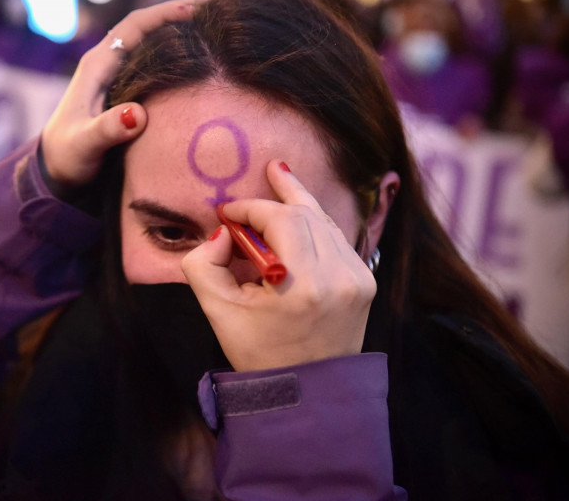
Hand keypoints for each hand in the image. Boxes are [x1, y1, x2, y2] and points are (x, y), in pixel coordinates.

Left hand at [41, 0, 203, 188]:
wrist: (55, 170)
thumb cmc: (67, 157)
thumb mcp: (85, 144)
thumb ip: (108, 130)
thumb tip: (138, 115)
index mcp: (97, 65)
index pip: (135, 26)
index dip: (166, 13)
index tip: (198, 9)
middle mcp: (107, 63)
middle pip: (148, 27)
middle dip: (181, 15)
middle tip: (219, 13)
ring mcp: (116, 76)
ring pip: (153, 44)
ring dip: (181, 34)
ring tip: (217, 31)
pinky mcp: (125, 90)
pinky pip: (155, 64)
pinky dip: (178, 57)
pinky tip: (201, 63)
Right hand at [181, 161, 375, 371]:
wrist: (308, 392)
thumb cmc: (259, 353)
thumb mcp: (217, 311)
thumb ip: (204, 264)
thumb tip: (223, 233)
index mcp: (302, 285)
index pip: (280, 220)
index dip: (250, 207)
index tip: (226, 212)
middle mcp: (338, 277)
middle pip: (305, 213)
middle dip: (275, 199)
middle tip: (261, 177)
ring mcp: (357, 279)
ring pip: (324, 221)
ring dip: (298, 204)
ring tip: (281, 176)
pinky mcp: (365, 283)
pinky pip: (336, 239)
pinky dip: (314, 225)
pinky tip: (299, 216)